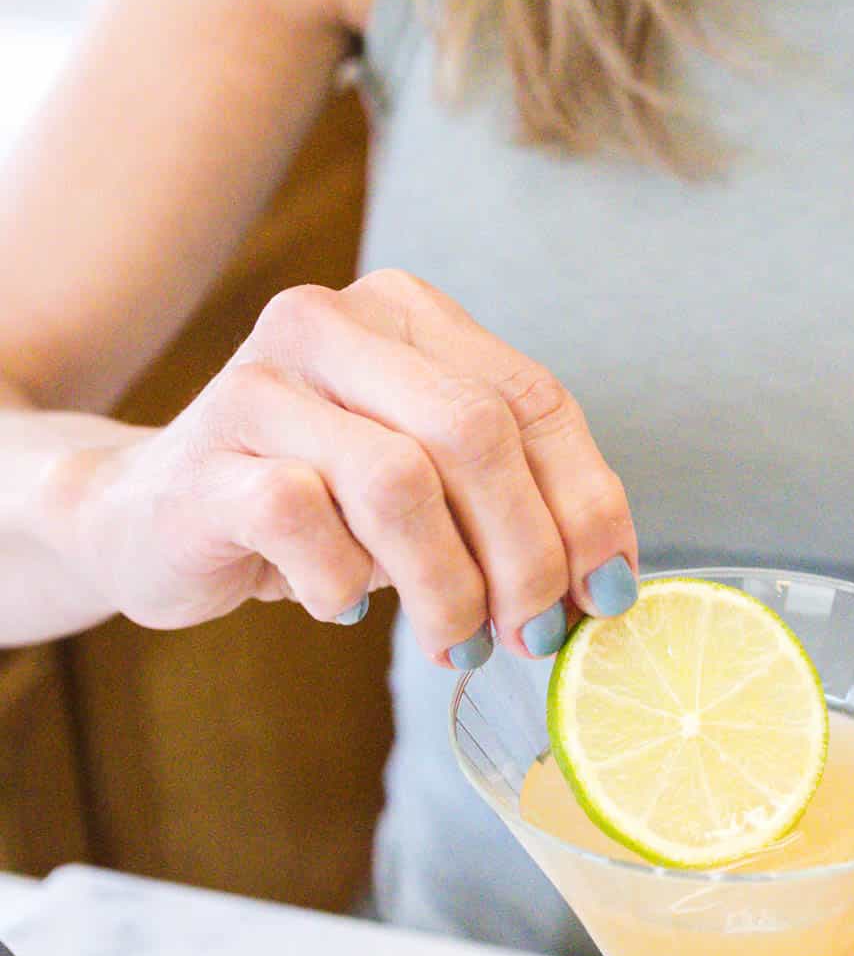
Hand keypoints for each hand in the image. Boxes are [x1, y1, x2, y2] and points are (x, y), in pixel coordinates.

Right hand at [55, 272, 636, 658]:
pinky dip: (341, 587)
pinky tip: (340, 608)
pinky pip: (304, 522)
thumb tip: (606, 583)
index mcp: (404, 314)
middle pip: (478, 433)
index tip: (606, 591)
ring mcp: (260, 382)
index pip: (534, 399)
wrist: (145, 515)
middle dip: (525, 552)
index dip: (586, 503)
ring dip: (446, 585)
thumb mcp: (424, 489)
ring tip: (453, 641)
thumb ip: (509, 504)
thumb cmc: (313, 506)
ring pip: (400, 481)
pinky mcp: (207, 458)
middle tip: (532, 634)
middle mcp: (331, 323)